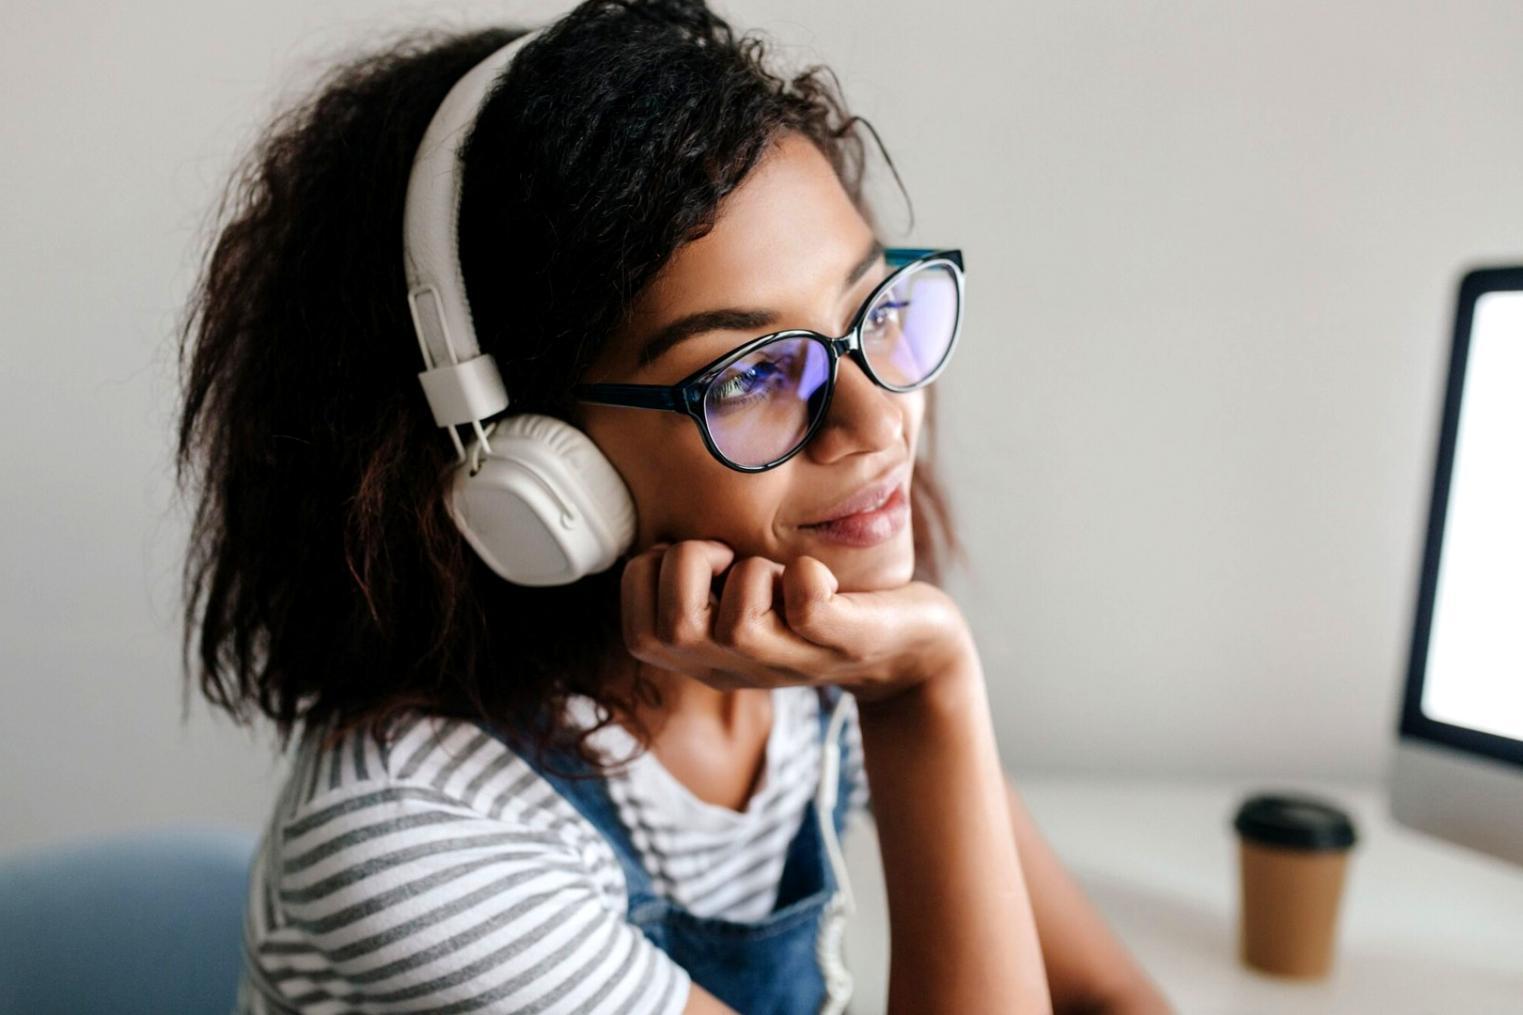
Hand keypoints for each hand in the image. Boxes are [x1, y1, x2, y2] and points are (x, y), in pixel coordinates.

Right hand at [619, 539, 974, 703]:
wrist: (907, 651)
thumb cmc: (814, 605)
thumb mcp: (741, 599)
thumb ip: (698, 579)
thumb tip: (659, 528)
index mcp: (705, 658)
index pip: (638, 630)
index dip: (653, 575)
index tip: (700, 557)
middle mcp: (738, 668)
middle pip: (669, 631)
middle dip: (689, 566)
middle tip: (732, 554)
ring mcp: (792, 661)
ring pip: (734, 625)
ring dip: (751, 572)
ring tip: (777, 568)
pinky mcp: (845, 642)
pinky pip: (809, 609)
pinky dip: (806, 577)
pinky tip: (815, 572)